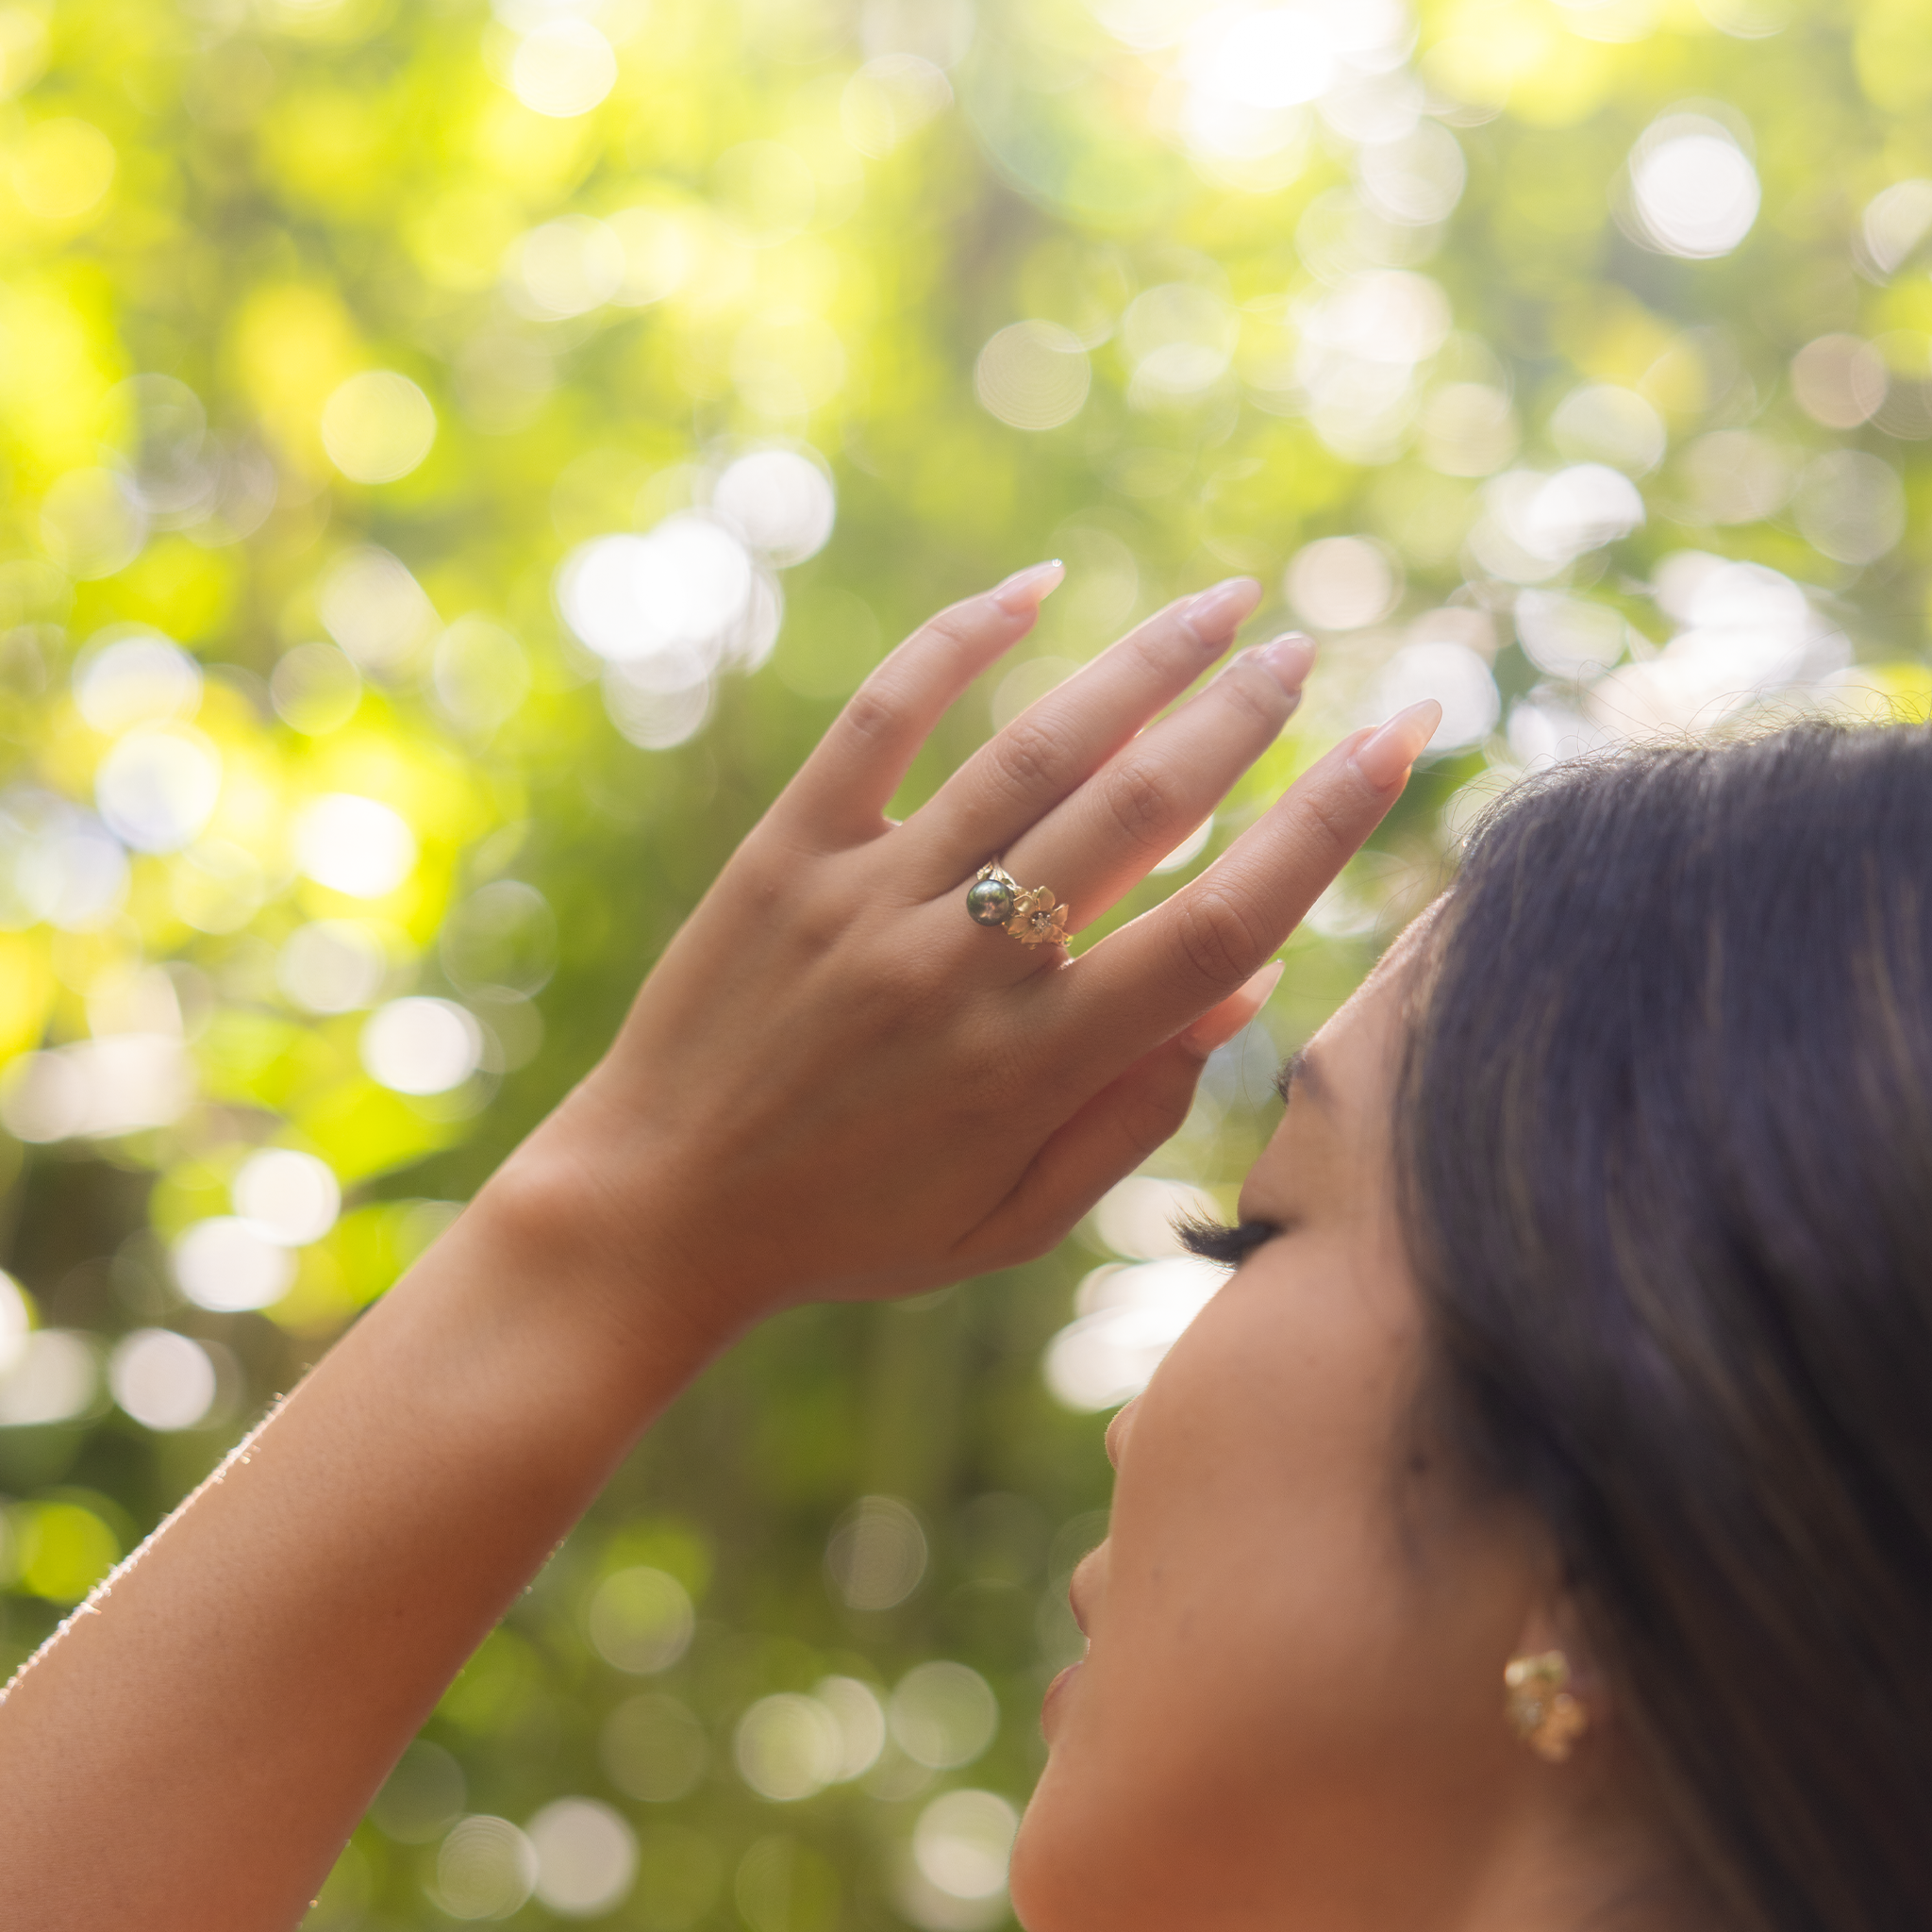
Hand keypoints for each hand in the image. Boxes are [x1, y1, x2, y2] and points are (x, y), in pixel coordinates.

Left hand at [508, 563, 1439, 1339]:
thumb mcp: (1012, 1221)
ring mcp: (869, 897)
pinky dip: (959, 642)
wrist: (656, 1212)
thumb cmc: (850, 1229)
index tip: (1397, 741)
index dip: (1326, 825)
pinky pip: (882, 720)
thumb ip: (1135, 1113)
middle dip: (1243, 715)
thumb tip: (1248, 989)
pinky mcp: (787, 853)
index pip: (1222, 924)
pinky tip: (1033, 587)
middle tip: (1305, 650)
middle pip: (1141, 810)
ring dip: (1141, 665)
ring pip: (1033, 751)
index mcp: (1037, 1068)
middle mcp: (964, 968)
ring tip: (1222, 603)